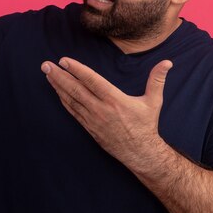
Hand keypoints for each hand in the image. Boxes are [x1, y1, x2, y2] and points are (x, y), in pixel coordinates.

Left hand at [41, 57, 172, 166]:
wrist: (140, 152)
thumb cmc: (146, 126)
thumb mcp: (154, 102)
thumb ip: (157, 80)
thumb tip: (167, 63)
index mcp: (114, 99)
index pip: (91, 80)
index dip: (76, 69)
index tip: (64, 60)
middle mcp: (100, 109)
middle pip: (75, 89)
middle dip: (59, 76)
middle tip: (45, 64)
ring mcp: (92, 119)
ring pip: (71, 100)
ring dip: (57, 86)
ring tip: (47, 74)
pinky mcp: (89, 128)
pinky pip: (73, 111)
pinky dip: (63, 100)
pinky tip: (57, 92)